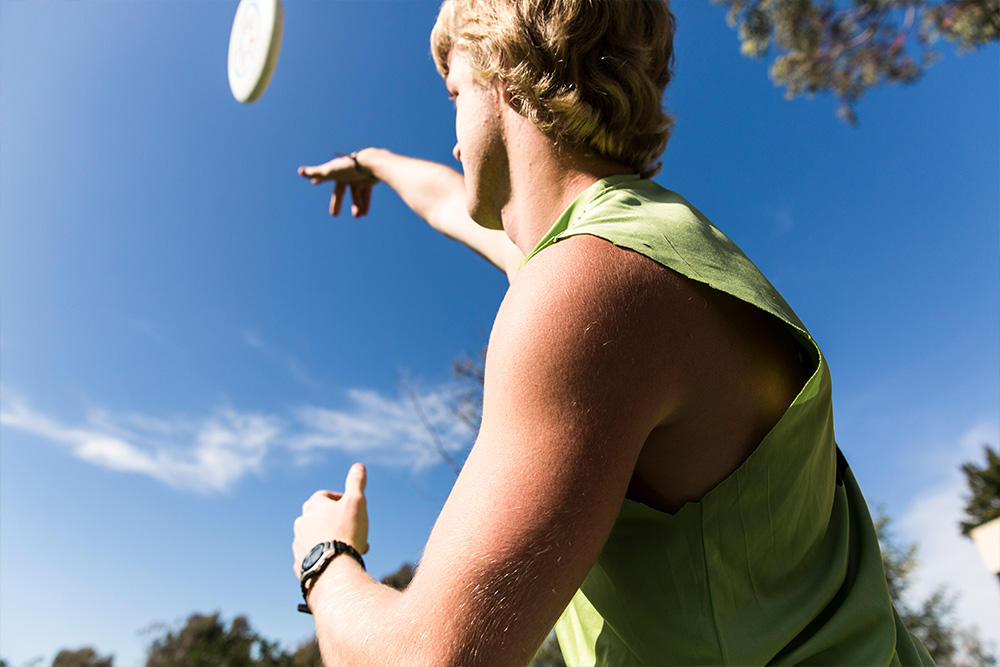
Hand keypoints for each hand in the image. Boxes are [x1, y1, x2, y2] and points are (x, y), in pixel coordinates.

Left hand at [292, 463, 369, 577]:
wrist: (333, 569)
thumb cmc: (346, 532)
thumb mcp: (356, 502)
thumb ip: (356, 482)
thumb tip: (358, 466)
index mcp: (312, 505)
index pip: (327, 496)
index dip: (342, 501)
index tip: (355, 509)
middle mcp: (301, 522)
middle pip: (323, 518)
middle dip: (341, 523)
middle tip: (358, 532)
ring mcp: (298, 543)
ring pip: (318, 537)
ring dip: (333, 540)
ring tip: (351, 549)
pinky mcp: (299, 562)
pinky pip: (314, 555)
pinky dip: (325, 555)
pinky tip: (338, 562)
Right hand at [298, 151, 377, 217]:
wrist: (370, 163)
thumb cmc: (348, 167)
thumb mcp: (330, 172)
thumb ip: (315, 173)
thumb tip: (299, 171)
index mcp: (336, 171)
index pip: (325, 177)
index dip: (319, 180)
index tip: (314, 183)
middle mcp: (347, 174)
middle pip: (341, 191)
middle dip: (337, 202)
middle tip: (334, 215)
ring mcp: (358, 177)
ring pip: (355, 194)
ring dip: (356, 206)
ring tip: (357, 216)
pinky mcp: (369, 180)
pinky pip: (366, 194)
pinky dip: (365, 203)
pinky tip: (364, 213)